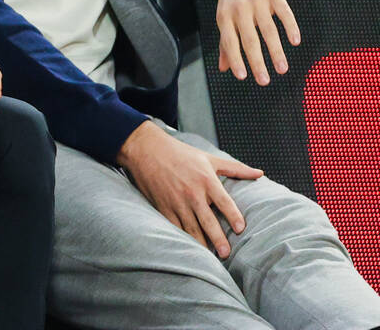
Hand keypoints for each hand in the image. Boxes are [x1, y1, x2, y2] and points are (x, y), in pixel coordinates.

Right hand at [118, 121, 262, 258]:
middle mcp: (192, 193)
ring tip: (210, 257)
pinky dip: (183, 237)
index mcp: (206, 180)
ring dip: (201, 243)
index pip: (224, 202)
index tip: (241, 229)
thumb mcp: (209, 158)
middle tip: (226, 254)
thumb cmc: (180, 153)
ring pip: (191, 228)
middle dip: (218, 239)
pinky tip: (190, 247)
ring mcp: (176, 202)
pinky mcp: (163, 207)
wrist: (147, 150)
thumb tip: (260, 173)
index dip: (234, 216)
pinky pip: (175, 226)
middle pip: (208, 221)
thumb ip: (236, 168)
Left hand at [216, 0, 299, 85]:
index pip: (229, 41)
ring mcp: (258, 1)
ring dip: (276, 51)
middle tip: (264, 81)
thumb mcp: (224, 15)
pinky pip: (284, 12)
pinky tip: (295, 41)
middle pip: (250, 39)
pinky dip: (291, 27)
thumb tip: (225, 68)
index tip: (242, 76)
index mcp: (225, 16)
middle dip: (257, 62)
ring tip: (282, 69)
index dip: (236, 59)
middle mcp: (240, 10)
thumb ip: (226, 42)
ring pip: (268, 30)